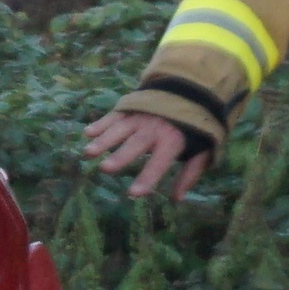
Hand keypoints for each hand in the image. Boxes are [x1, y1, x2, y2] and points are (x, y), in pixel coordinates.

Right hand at [76, 106, 214, 202]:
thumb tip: (178, 199)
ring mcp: (140, 116)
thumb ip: (189, 173)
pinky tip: (88, 133)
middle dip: (120, 156)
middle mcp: (154, 128)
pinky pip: (114, 116)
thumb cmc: (191, 128)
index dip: (147, 177)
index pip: (159, 162)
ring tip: (88, 152)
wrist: (188, 90)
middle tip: (106, 169)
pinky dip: (101, 124)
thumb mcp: (200, 149)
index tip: (133, 193)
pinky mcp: (130, 108)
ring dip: (104, 141)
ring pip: (120, 129)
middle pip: (136, 144)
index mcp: (172, 140)